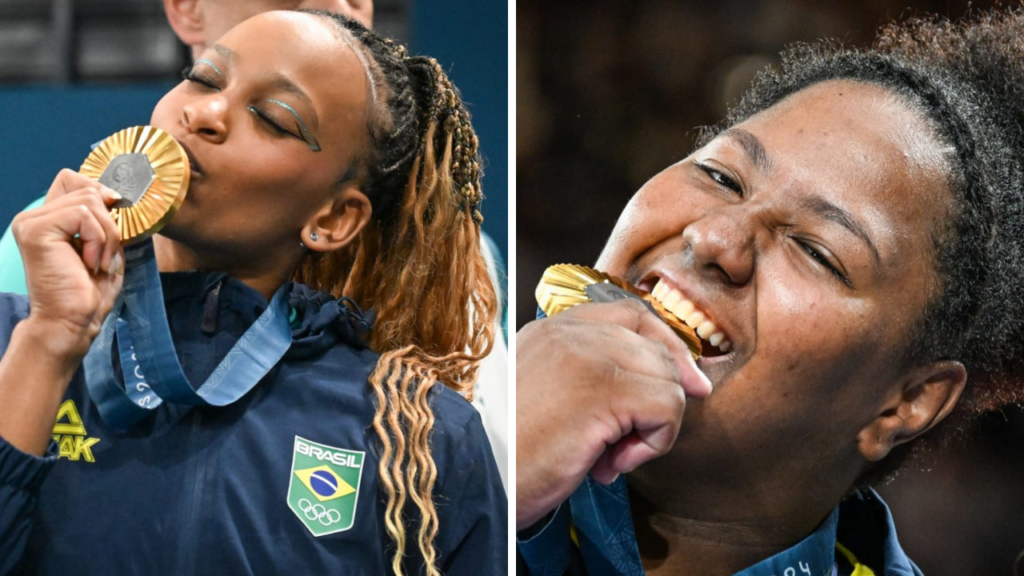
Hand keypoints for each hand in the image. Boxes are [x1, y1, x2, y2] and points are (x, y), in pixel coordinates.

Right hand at [11, 169, 124, 355]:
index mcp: (47, 219)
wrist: (72, 322)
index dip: (99, 193)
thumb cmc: (89, 292)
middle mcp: (33, 217)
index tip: (113, 221)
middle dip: (109, 222)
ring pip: (89, 201)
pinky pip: (84, 215)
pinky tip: (89, 263)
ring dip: (107, 236)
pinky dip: (98, 240)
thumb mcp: (104, 247)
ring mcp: (31, 222)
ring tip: (96, 263)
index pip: (73, 179)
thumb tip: (115, 194)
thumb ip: (104, 219)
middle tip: (103, 255)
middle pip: (86, 188)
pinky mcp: (36, 230)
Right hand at [515, 299, 711, 530]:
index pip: (633, 315)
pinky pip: (667, 406)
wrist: (472, 476)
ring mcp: (587, 355)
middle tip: (624, 446)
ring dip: (654, 428)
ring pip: (668, 379)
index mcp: (553, 330)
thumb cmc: (506, 452)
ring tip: (612, 457)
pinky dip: (655, 443)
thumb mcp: (546, 397)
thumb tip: (666, 383)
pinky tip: (614, 464)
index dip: (667, 346)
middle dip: (659, 400)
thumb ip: (589, 376)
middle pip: (657, 349)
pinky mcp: (603, 388)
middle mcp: (571, 333)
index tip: (685, 383)